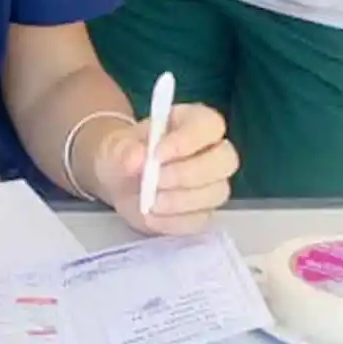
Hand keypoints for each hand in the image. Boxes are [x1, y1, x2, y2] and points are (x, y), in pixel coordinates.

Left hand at [88, 104, 238, 235]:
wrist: (120, 180)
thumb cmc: (126, 153)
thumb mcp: (117, 146)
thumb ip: (125, 150)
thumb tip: (138, 158)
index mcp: (194, 122)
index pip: (210, 124)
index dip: (189, 139)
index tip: (157, 154)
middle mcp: (212, 151)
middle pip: (225, 160)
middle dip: (189, 173)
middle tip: (156, 180)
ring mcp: (212, 184)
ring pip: (217, 192)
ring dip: (182, 200)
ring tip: (150, 201)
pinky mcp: (204, 213)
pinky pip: (201, 220)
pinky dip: (174, 221)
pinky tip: (152, 216)